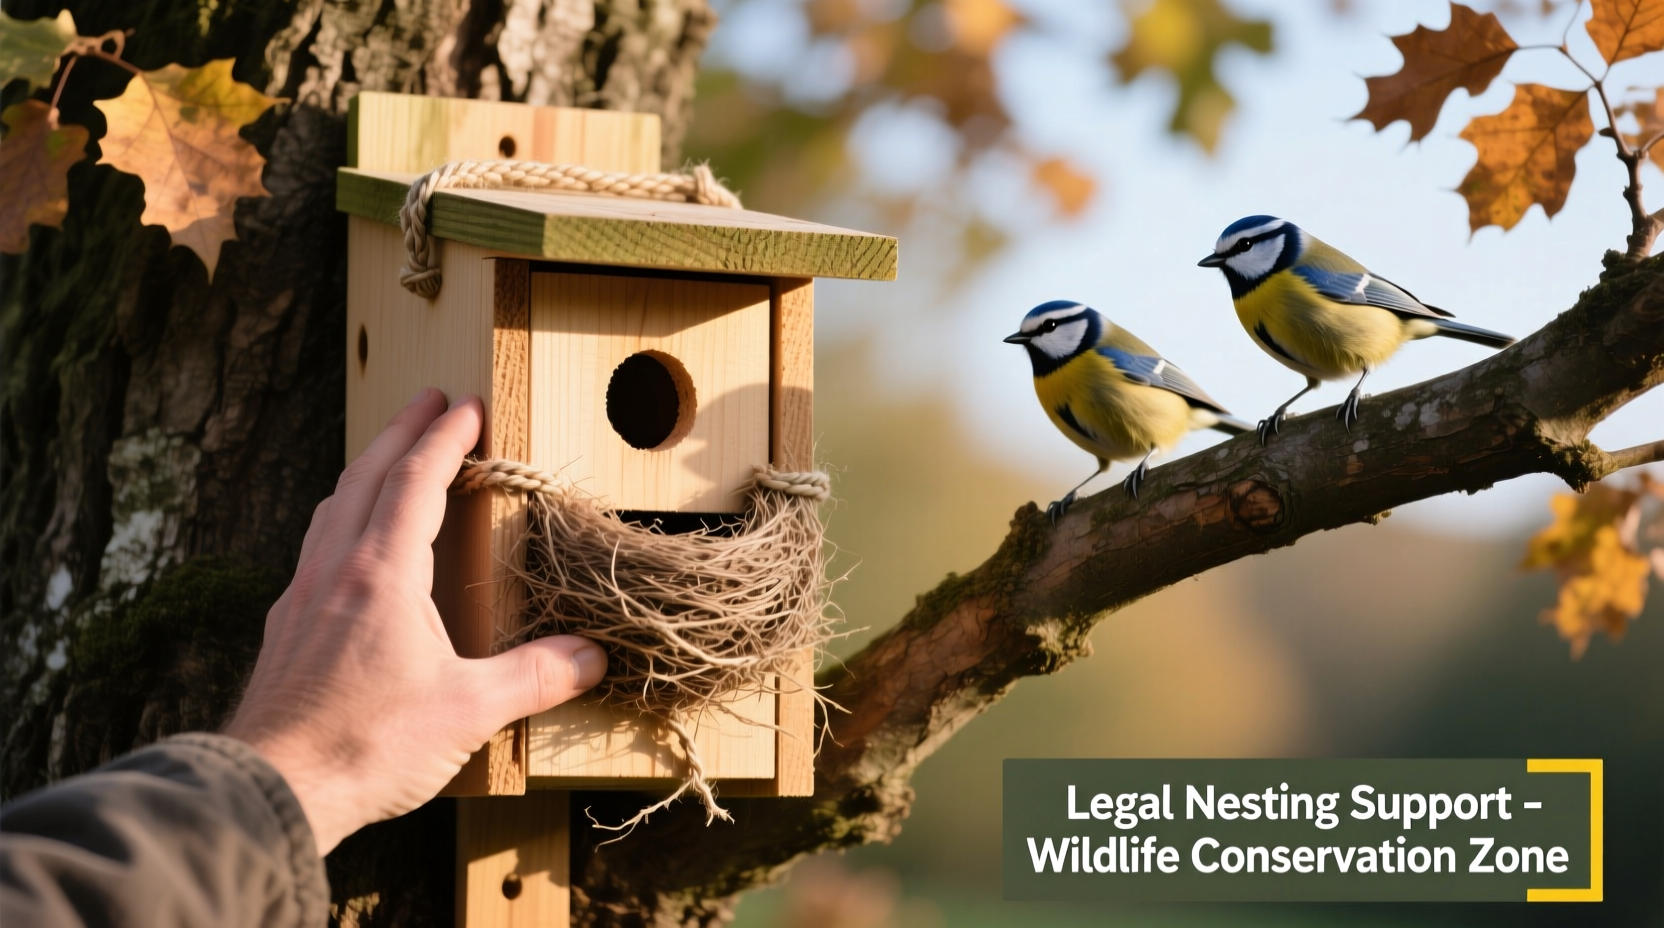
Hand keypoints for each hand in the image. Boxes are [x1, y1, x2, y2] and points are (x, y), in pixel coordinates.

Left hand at [224, 389, 604, 854]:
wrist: (271, 789)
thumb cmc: (364, 746)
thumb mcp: (466, 712)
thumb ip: (533, 677)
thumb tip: (590, 657)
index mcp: (381, 573)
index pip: (415, 481)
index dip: (445, 438)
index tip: (468, 406)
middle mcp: (334, 570)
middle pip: (365, 476)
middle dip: (401, 432)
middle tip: (428, 402)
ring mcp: (301, 597)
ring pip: (332, 508)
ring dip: (365, 470)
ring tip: (389, 459)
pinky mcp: (286, 630)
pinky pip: (316, 547)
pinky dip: (341, 518)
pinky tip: (349, 546)